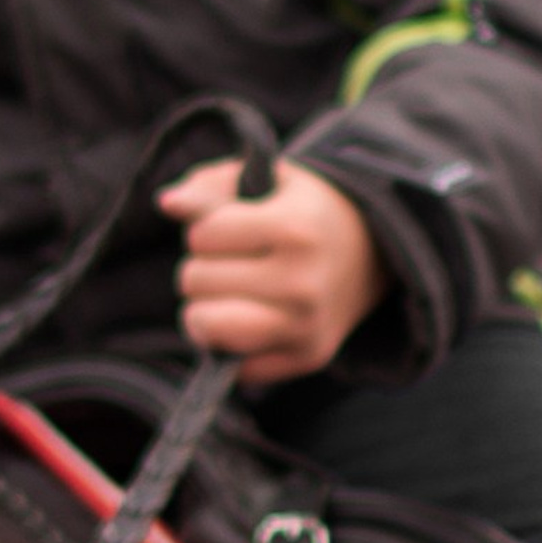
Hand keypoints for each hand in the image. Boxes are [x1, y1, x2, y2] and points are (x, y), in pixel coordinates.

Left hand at [156, 158, 386, 386]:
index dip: (205, 229)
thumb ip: (211, 185)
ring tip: (228, 292)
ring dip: (203, 308)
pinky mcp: (305, 358)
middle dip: (203, 266)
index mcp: (295, 230)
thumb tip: (168, 203)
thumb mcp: (266, 179)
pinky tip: (248, 318)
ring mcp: (305, 327)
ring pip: (204, 325)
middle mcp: (303, 283)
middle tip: (235, 261)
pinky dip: (228, 343)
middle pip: (195, 280)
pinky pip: (231, 363)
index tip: (230, 228)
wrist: (374, 252)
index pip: (202, 236)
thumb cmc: (305, 210)